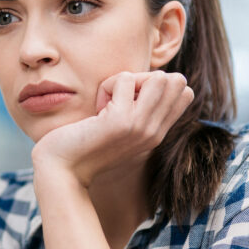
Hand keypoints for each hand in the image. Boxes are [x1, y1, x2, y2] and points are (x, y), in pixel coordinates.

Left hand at [31, 71, 193, 187]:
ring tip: (110, 101)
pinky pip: (124, 78)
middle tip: (120, 97)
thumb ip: (137, 111)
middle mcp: (154, 132)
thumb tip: (149, 79)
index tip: (131, 100)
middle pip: (177, 82)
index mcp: (157, 134)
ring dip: (128, 80)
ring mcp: (141, 127)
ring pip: (159, 78)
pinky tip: (96, 109)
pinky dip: (107, 85)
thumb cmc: (84, 144)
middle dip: (146, 78)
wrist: (62, 170)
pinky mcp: (121, 121)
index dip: (157, 85)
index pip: (185, 93)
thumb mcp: (120, 128)